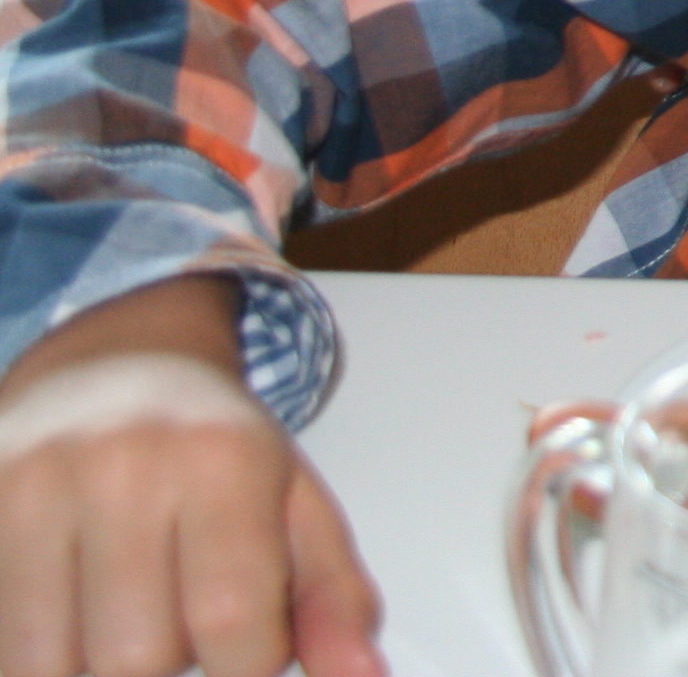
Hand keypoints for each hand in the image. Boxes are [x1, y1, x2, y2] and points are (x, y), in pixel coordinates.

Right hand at [0, 277, 383, 676]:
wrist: (115, 361)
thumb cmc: (215, 447)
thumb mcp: (295, 505)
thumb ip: (333, 597)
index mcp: (221, 461)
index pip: (234, 625)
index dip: (248, 660)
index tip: (249, 636)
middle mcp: (122, 468)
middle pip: (137, 659)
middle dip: (169, 658)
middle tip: (179, 603)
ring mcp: (34, 489)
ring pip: (52, 665)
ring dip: (94, 662)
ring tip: (124, 605)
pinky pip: (2, 642)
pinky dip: (37, 648)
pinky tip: (71, 603)